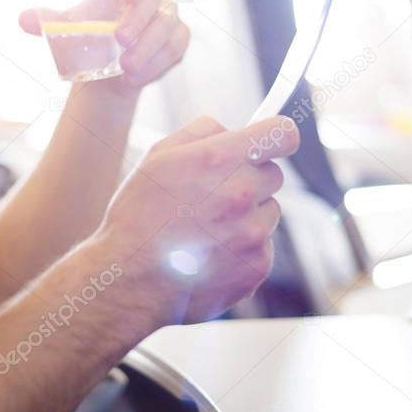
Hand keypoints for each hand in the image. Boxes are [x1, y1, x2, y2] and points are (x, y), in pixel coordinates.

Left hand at [19, 0, 188, 93]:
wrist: (109, 72)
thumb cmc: (90, 41)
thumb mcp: (67, 31)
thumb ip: (47, 23)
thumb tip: (23, 20)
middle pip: (153, 0)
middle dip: (137, 21)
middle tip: (120, 41)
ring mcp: (166, 19)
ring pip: (167, 26)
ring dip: (148, 47)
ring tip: (127, 68)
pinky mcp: (177, 41)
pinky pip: (175, 48)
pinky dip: (157, 63)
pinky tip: (139, 77)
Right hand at [95, 116, 300, 324]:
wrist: (129, 282)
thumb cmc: (138, 217)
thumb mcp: (157, 158)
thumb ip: (201, 132)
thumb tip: (231, 130)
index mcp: (219, 159)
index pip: (282, 134)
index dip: (278, 136)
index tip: (273, 143)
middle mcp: (242, 194)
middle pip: (273, 175)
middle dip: (251, 180)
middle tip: (215, 197)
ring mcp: (253, 233)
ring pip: (269, 213)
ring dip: (248, 217)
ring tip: (206, 231)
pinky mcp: (257, 266)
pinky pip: (263, 247)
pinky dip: (244, 250)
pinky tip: (211, 256)